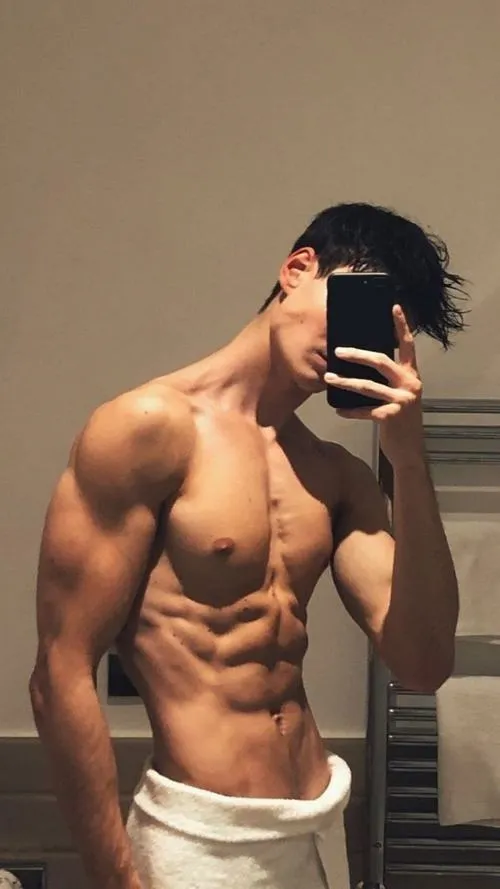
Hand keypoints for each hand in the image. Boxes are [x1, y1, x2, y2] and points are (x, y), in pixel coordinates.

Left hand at [324, 304, 424, 466]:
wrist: (409, 450)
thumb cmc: (401, 420)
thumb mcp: (400, 395)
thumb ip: (390, 380)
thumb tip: (364, 363)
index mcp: (412, 375)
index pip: (408, 345)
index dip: (401, 325)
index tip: (394, 306)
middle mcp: (409, 384)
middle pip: (380, 361)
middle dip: (357, 354)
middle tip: (338, 351)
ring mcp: (401, 400)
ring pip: (367, 386)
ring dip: (345, 382)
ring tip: (328, 378)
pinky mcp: (391, 416)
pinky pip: (364, 410)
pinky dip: (350, 410)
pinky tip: (338, 410)